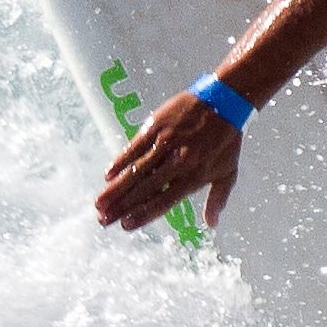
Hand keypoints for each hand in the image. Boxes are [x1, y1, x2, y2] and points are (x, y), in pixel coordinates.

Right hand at [96, 87, 242, 233]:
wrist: (225, 100)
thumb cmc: (227, 140)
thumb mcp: (228, 172)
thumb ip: (217, 199)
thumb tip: (212, 225)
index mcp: (194, 176)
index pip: (164, 201)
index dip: (143, 214)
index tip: (126, 225)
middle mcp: (178, 162)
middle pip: (144, 189)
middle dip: (122, 206)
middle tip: (103, 220)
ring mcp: (165, 143)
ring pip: (136, 171)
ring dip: (115, 189)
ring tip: (99, 204)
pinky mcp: (156, 126)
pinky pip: (134, 147)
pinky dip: (120, 161)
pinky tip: (107, 175)